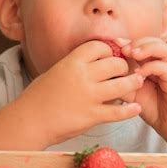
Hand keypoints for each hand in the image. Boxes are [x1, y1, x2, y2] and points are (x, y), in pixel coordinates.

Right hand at [18, 40, 143, 146]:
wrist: (29, 120)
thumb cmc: (38, 96)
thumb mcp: (56, 71)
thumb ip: (75, 65)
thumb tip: (94, 60)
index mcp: (72, 62)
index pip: (100, 46)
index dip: (110, 49)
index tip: (113, 55)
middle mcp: (82, 76)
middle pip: (116, 64)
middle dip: (124, 67)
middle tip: (127, 71)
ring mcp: (88, 96)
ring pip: (122, 85)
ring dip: (133, 84)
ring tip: (137, 83)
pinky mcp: (91, 116)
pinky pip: (118, 111)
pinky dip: (130, 110)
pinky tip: (136, 108)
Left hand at [117, 36, 166, 144]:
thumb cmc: (155, 108)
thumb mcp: (133, 93)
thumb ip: (122, 81)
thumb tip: (104, 73)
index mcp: (156, 62)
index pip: (144, 44)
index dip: (129, 42)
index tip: (113, 45)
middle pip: (154, 41)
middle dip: (137, 42)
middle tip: (122, 48)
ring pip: (164, 49)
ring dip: (146, 48)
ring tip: (131, 53)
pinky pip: (166, 67)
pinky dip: (152, 67)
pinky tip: (140, 74)